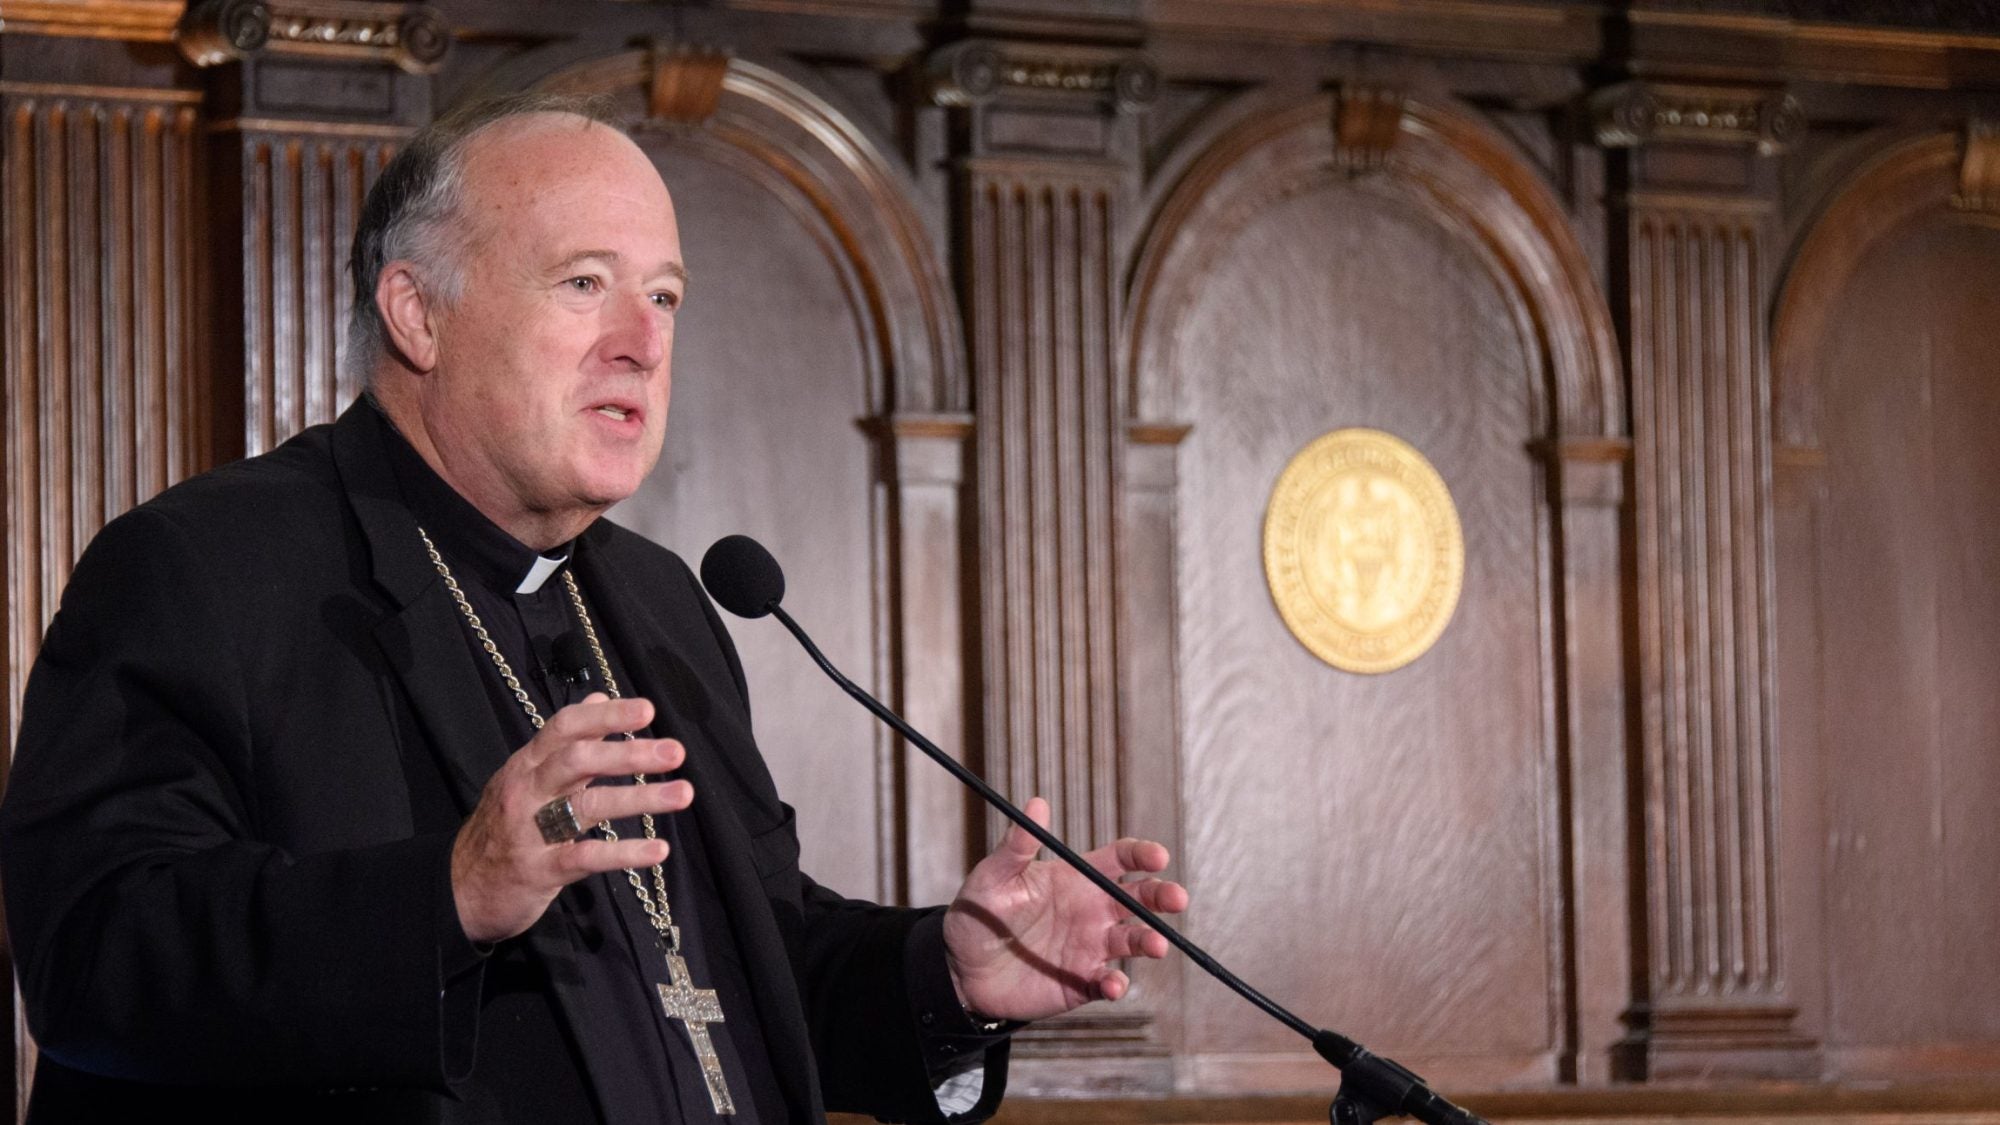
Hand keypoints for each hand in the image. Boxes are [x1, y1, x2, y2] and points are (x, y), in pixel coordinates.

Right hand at [451, 693, 692, 942]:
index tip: (648, 710)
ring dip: (639, 798)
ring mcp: (529, 831)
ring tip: (683, 794)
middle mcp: (527, 790)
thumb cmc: (504, 827)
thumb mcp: (527, 777)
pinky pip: (584, 858)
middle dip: (628, 753)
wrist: (458, 889)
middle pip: (577, 761)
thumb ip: (565, 740)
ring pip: (586, 806)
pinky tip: (658, 849)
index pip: (565, 727)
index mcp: (527, 764)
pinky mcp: (538, 871)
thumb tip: (598, 698)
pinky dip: (623, 853)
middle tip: (674, 751)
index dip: (606, 716)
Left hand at [942, 797, 1187, 1021]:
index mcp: (1075, 878)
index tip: (1158, 856)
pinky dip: (1116, 985)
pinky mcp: (1081, 983)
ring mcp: (1089, 948)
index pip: (1120, 860)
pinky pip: (1108, 984)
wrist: (959, 970)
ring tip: (1155, 945)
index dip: (1142, 855)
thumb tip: (1037, 803)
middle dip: (1163, 896)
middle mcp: (1091, 911)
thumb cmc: (976, 916)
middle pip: (1140, 899)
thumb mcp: (993, 877)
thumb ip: (1017, 846)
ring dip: (1149, 942)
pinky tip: (1110, 984)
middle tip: (1177, 898)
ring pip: (1133, 942)